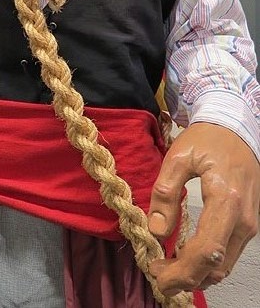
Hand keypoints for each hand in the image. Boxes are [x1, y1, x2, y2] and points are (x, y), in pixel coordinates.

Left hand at [148, 123, 258, 294]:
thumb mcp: (178, 157)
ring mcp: (249, 224)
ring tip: (166, 267)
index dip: (181, 270)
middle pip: (216, 266)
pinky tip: (184, 257)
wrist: (235, 128)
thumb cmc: (207, 140)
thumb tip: (157, 231)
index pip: (206, 250)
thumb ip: (165, 193)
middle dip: (186, 278)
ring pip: (224, 265)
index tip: (157, 274)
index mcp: (226, 200)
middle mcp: (244, 219)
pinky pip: (228, 254)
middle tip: (158, 275)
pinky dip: (206, 263)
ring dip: (196, 273)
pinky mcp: (247, 225)